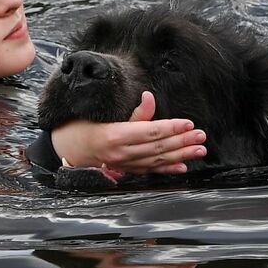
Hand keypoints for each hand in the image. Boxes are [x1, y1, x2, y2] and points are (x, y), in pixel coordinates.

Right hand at [51, 92, 206, 175]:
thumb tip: (150, 97)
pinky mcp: (125, 170)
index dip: (171, 128)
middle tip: (201, 136)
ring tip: (199, 150)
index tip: (188, 123)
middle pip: (157, 147)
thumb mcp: (104, 114)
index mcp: (114, 136)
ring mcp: (123, 165)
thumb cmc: (83, 126)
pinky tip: (182, 168)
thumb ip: (132, 112)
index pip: (149, 132)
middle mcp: (121, 154)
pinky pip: (149, 171)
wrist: (65, 148)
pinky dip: (167, 169)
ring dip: (180, 155)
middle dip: (182, 142)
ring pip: (157, 160)